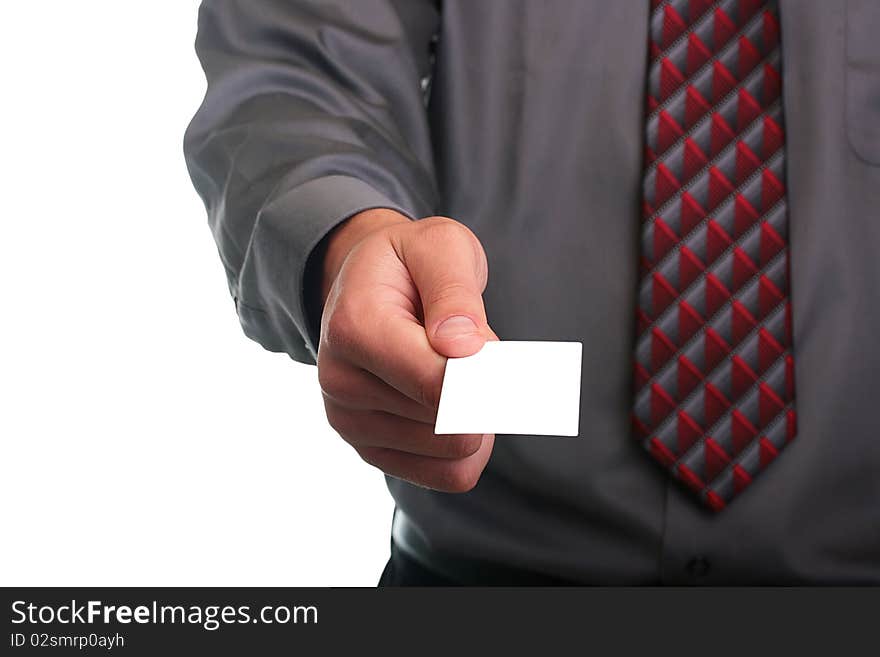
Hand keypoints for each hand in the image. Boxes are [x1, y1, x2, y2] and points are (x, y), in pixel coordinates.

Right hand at [316, 209, 495, 491]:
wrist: (368, 284)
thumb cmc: (410, 264)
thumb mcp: (440, 247)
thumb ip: (454, 292)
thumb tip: (464, 348)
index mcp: (354, 327)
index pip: (437, 384)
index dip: (488, 375)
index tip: (499, 348)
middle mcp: (340, 382)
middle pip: (451, 421)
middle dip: (484, 388)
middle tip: (474, 349)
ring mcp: (351, 423)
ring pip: (455, 451)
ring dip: (479, 415)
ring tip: (456, 372)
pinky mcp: (371, 450)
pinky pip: (448, 475)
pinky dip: (472, 446)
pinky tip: (462, 409)